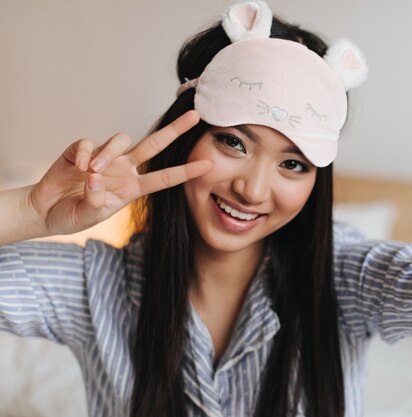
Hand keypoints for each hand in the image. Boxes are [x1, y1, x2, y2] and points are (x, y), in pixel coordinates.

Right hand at [28, 110, 211, 235]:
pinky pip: (89, 143)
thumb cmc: (72, 215)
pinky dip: (84, 153)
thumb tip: (96, 176)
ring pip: (121, 140)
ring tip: (92, 171)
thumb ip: (95, 201)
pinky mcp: (81, 150)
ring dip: (109, 153)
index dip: (186, 171)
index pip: (164, 178)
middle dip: (175, 130)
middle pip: (154, 144)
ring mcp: (104, 157)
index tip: (209, 164)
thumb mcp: (89, 216)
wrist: (46, 211)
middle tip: (195, 116)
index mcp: (132, 187)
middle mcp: (123, 169)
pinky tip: (78, 167)